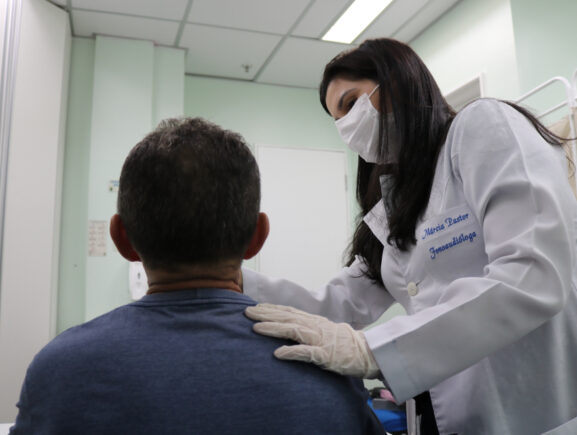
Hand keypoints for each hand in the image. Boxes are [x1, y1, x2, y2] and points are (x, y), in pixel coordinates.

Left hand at [245, 303, 380, 378]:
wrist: (367, 353)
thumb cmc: (345, 344)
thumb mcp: (325, 331)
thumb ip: (309, 329)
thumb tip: (291, 328)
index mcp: (314, 321)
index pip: (289, 312)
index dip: (271, 309)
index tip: (255, 307)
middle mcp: (314, 326)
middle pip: (286, 317)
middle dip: (265, 314)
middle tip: (246, 313)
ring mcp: (319, 339)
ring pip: (292, 330)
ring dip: (273, 328)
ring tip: (256, 328)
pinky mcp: (324, 355)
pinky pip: (306, 352)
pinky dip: (291, 352)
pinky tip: (277, 353)